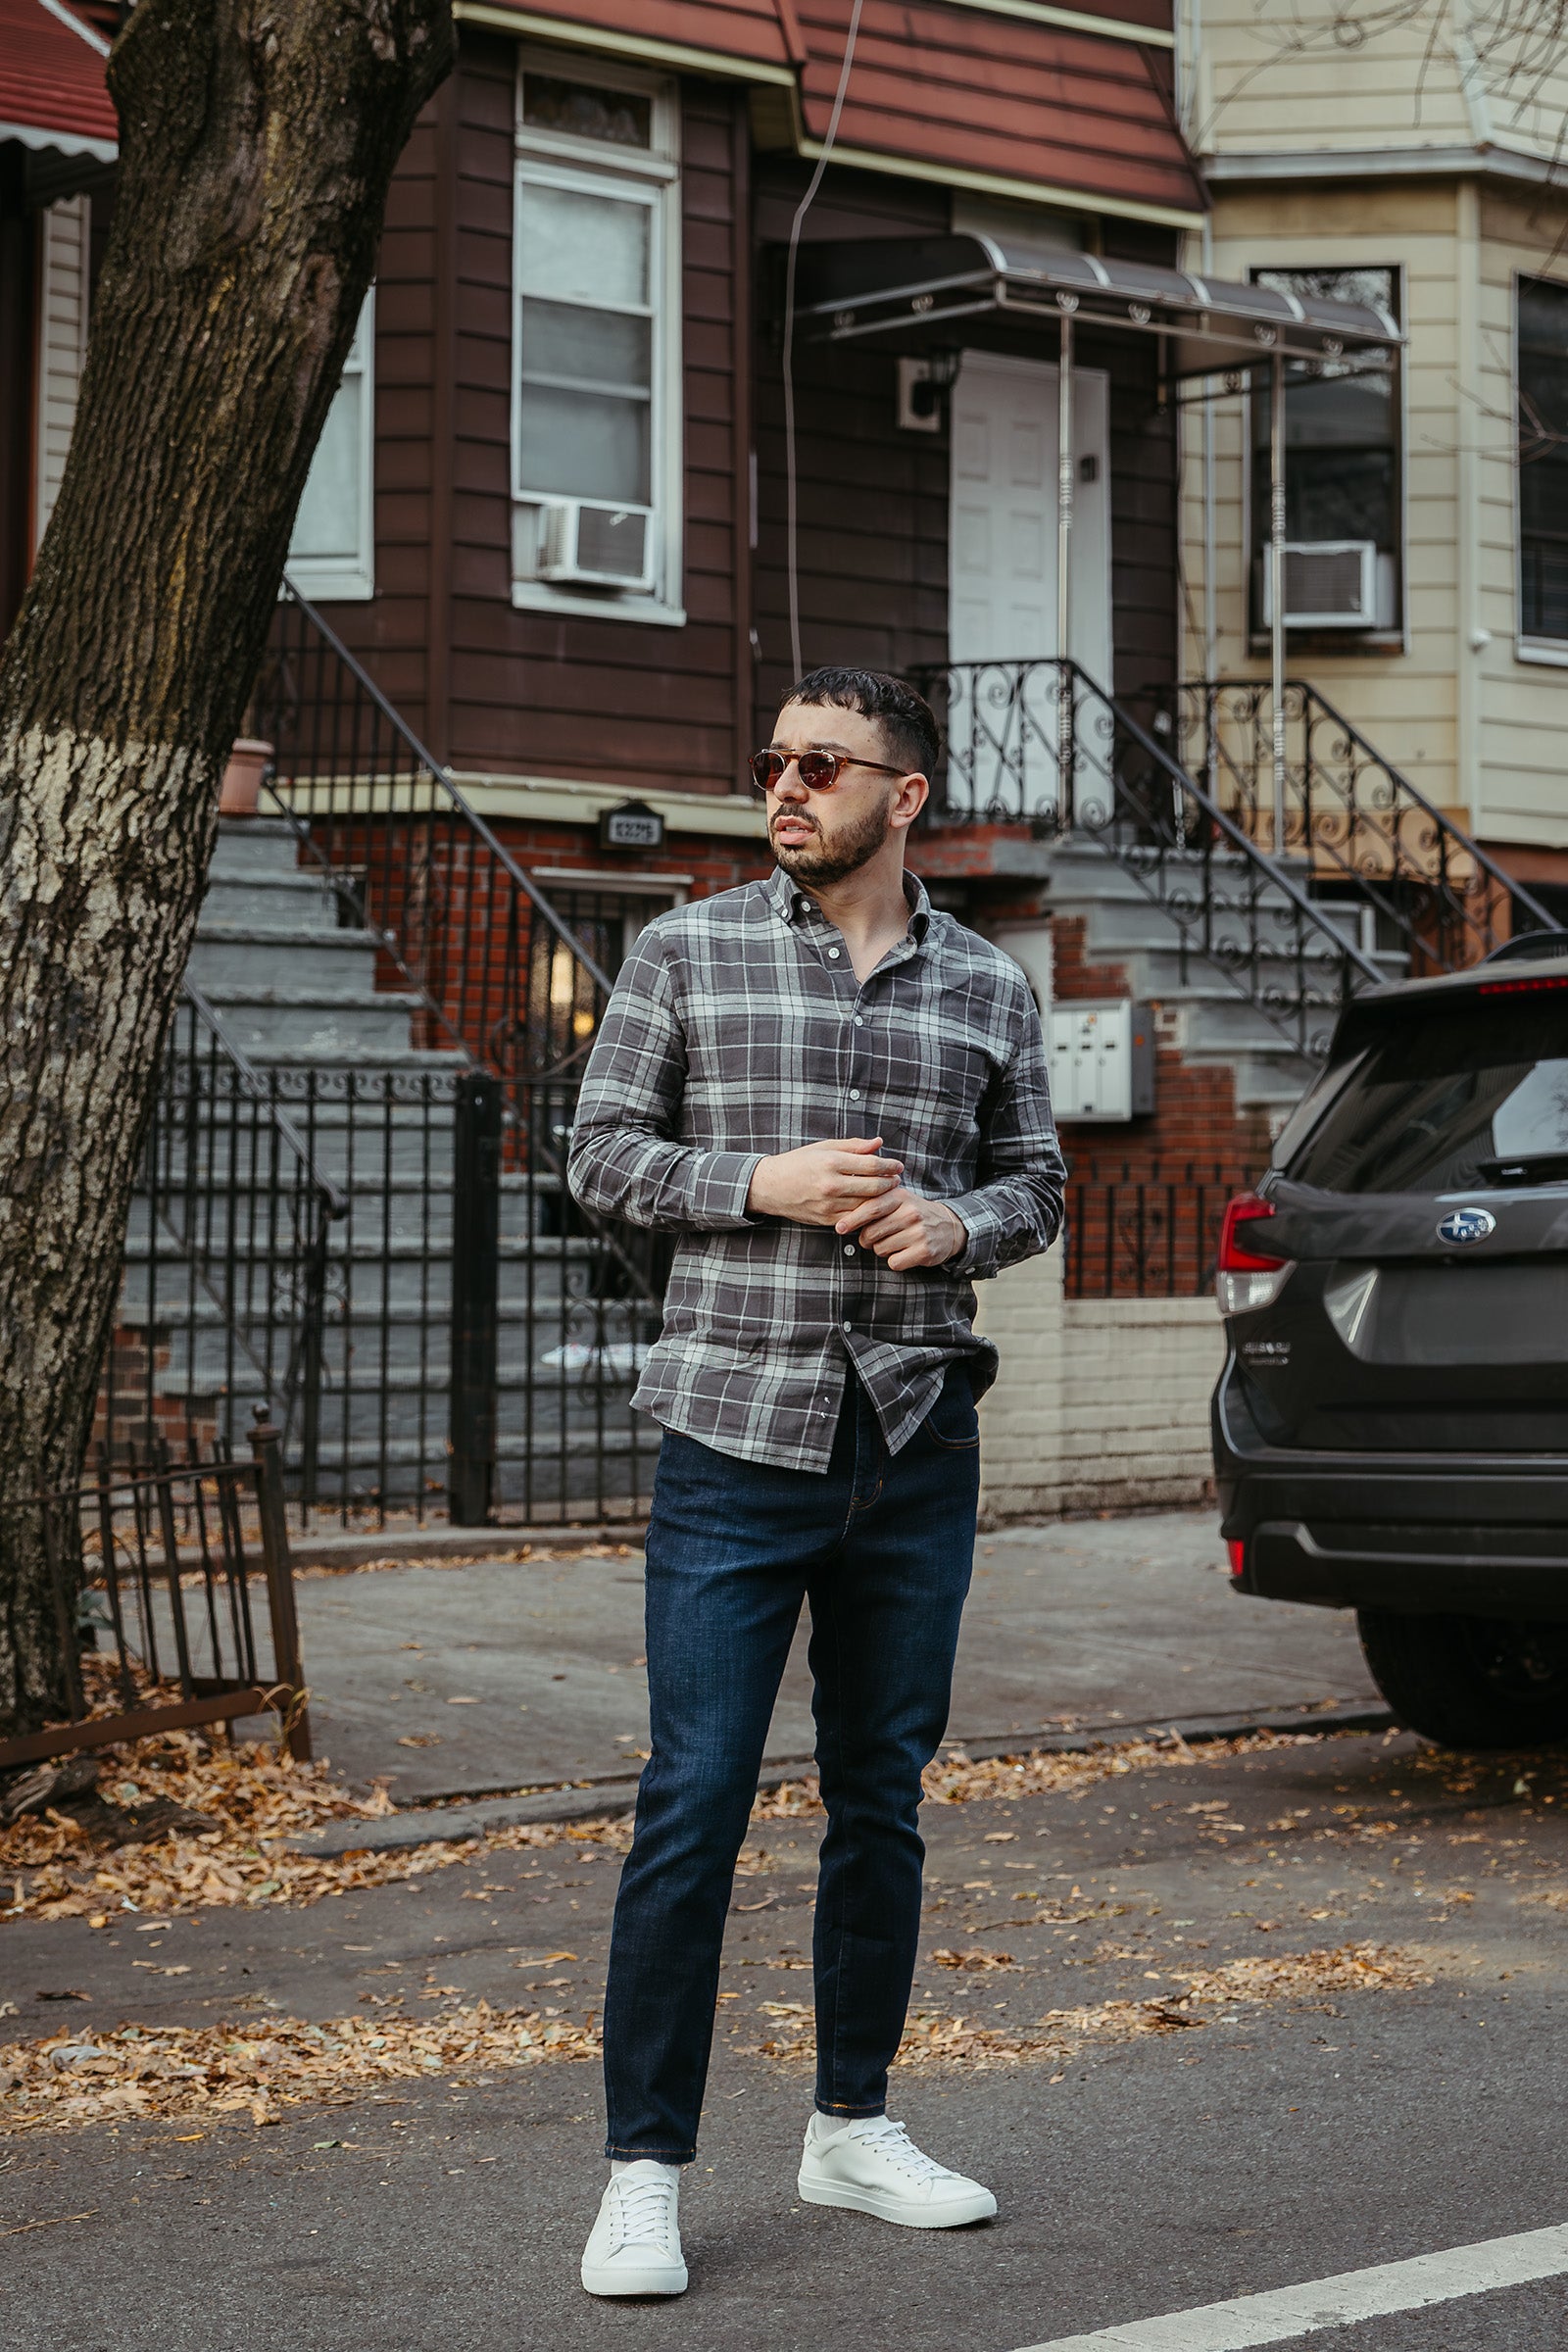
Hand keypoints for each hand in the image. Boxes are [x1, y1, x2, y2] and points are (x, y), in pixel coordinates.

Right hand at [747, 1135, 903, 1226]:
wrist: (770, 1187)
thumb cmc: (798, 1163)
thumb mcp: (823, 1147)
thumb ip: (853, 1146)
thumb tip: (879, 1143)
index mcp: (831, 1162)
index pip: (871, 1164)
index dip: (889, 1165)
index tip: (898, 1165)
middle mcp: (831, 1185)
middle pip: (873, 1187)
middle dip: (890, 1183)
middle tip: (897, 1179)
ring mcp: (829, 1205)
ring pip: (867, 1205)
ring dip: (882, 1199)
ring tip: (888, 1192)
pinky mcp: (827, 1220)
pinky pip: (855, 1218)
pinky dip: (867, 1212)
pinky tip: (873, 1206)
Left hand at [834, 1186, 966, 1270]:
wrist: (949, 1227)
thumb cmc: (913, 1213)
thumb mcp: (897, 1200)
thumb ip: (874, 1202)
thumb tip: (843, 1217)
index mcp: (900, 1197)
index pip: (871, 1208)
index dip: (853, 1219)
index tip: (839, 1227)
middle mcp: (910, 1213)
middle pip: (871, 1233)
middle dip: (867, 1239)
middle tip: (875, 1237)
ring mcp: (918, 1232)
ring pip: (880, 1249)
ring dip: (882, 1250)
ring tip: (895, 1241)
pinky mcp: (924, 1251)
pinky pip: (893, 1262)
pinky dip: (894, 1261)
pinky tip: (904, 1252)